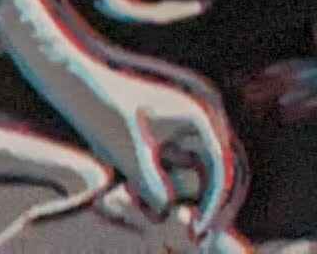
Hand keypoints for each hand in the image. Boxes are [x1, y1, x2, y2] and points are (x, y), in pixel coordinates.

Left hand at [42, 43, 242, 236]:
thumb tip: (169, 211)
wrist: (84, 80)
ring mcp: (198, 113)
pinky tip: (180, 210)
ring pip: (218, 164)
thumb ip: (151, 184)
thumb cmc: (104, 113)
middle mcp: (207, 109)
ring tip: (192, 231)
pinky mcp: (185, 122)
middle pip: (231, 166)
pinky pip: (202, 159)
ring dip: (210, 197)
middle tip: (201, 239)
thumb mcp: (127, 153)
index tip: (196, 235)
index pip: (222, 169)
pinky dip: (196, 185)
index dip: (212, 207)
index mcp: (199, 112)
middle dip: (220, 205)